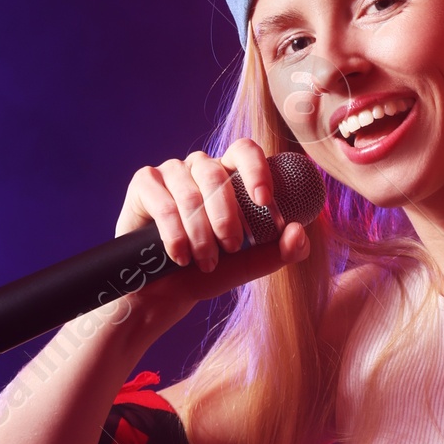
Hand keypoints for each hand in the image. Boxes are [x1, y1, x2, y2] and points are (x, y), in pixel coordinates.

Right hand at [114, 139, 309, 323]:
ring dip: (201, 234)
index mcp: (231, 175)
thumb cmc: (210, 270)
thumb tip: (299, 231)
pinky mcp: (144, 183)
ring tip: (206, 262)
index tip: (265, 203)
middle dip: (227, 218)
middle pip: (218, 177)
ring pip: (191, 194)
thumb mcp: (250, 264)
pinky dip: (175, 235)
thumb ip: (281, 251)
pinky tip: (180, 256)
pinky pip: (164, 203)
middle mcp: (201, 167)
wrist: (166, 291)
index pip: (246, 151)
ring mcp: (171, 172)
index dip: (257, 170)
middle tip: (231, 249)